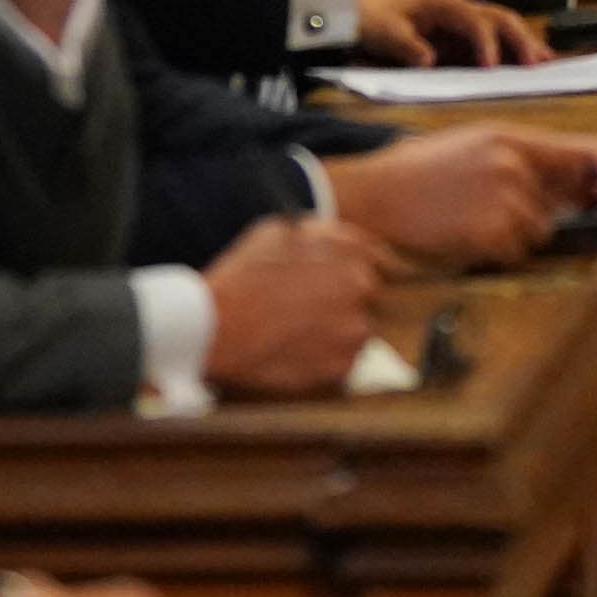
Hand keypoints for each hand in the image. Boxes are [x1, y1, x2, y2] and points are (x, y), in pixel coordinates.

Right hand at [198, 215, 386, 396]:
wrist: (214, 325)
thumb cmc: (241, 275)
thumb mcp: (280, 231)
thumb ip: (321, 235)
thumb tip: (335, 241)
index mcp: (351, 248)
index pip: (382, 259)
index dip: (361, 272)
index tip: (346, 284)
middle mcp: (361, 285)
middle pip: (371, 296)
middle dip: (348, 302)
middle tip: (314, 311)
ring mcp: (354, 327)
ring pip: (359, 330)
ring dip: (339, 332)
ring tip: (300, 334)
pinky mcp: (340, 364)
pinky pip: (344, 361)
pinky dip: (326, 359)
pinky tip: (296, 352)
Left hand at [356, 0, 546, 67]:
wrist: (364, 13)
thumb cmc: (374, 21)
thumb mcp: (384, 33)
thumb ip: (406, 46)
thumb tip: (428, 60)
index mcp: (443, 5)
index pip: (474, 21)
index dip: (485, 43)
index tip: (491, 68)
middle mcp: (461, 9)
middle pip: (501, 18)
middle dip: (521, 39)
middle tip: (536, 64)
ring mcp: (465, 21)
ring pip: (505, 26)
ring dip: (525, 42)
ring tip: (545, 63)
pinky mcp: (465, 35)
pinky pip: (497, 38)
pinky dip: (516, 48)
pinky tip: (531, 61)